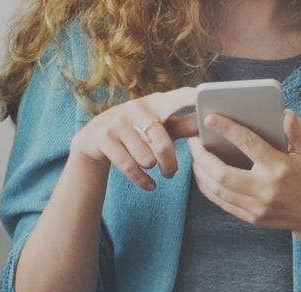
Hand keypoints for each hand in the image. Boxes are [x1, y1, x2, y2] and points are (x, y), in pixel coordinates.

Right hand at [69, 87, 198, 191]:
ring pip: (147, 159)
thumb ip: (182, 126)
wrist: (95, 138)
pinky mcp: (104, 136)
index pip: (179, 97)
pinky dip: (142, 180)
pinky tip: (149, 184)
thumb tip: (204, 124)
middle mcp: (136, 107)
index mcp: (156, 103)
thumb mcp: (160, 126)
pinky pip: (130, 167)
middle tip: (170, 172)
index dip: (193, 98)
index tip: (206, 98)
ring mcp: (118, 121)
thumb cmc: (137, 131)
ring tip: (152, 168)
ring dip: (152, 169)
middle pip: (163, 143)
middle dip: (169, 164)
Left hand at [187, 112, 300, 238]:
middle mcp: (266, 190)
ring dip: (201, 172)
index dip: (227, 130)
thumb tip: (284, 113)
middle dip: (202, 156)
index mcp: (279, 169)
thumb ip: (297, 132)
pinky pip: (222, 203)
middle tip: (193, 141)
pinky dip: (207, 188)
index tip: (209, 118)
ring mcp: (257, 207)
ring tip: (195, 156)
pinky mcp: (252, 217)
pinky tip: (202, 174)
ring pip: (218, 190)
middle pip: (223, 174)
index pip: (248, 145)